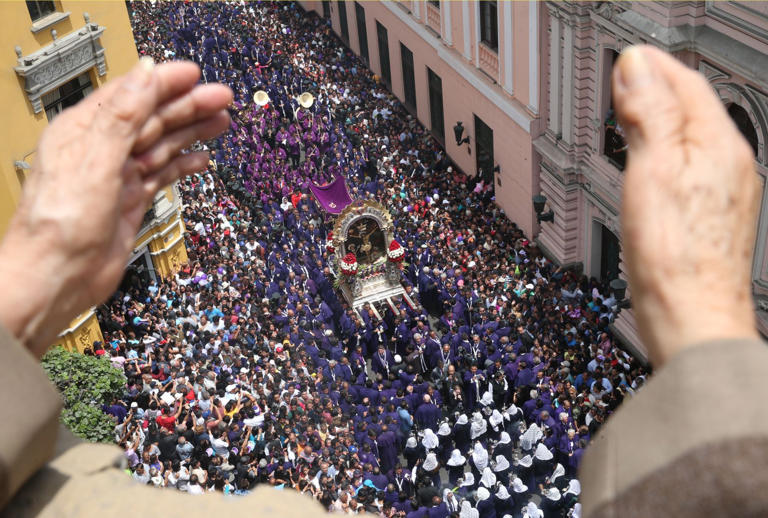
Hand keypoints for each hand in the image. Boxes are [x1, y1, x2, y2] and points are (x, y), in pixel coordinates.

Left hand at [0, 59, 231, 356]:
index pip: (131, 94)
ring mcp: (118, 176)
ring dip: (191, 132)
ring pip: (161, 144)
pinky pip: (162, 174)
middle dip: (188, 106)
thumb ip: (122, 116)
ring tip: (220, 121)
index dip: (164, 82)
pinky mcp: (130, 201)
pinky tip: (202, 158)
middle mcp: (101, 149)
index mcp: (83, 130)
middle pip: (152, 118)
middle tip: (221, 98)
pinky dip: (184, 165)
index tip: (195, 74)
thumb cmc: (60, 224)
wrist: (57, 277)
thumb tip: (144, 74)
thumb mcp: (94, 160)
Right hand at [613, 46, 759, 365]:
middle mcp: (733, 165)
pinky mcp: (715, 217)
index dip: (653, 65)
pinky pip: (692, 166)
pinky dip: (667, 151)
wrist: (691, 318)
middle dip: (658, 87)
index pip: (687, 84)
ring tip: (633, 113)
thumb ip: (649, 115)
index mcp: (720, 146)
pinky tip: (651, 163)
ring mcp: (727, 193)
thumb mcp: (652, 172)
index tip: (626, 57)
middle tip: (625, 79)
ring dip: (662, 118)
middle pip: (694, 108)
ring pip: (693, 137)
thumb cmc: (674, 257)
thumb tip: (636, 67)